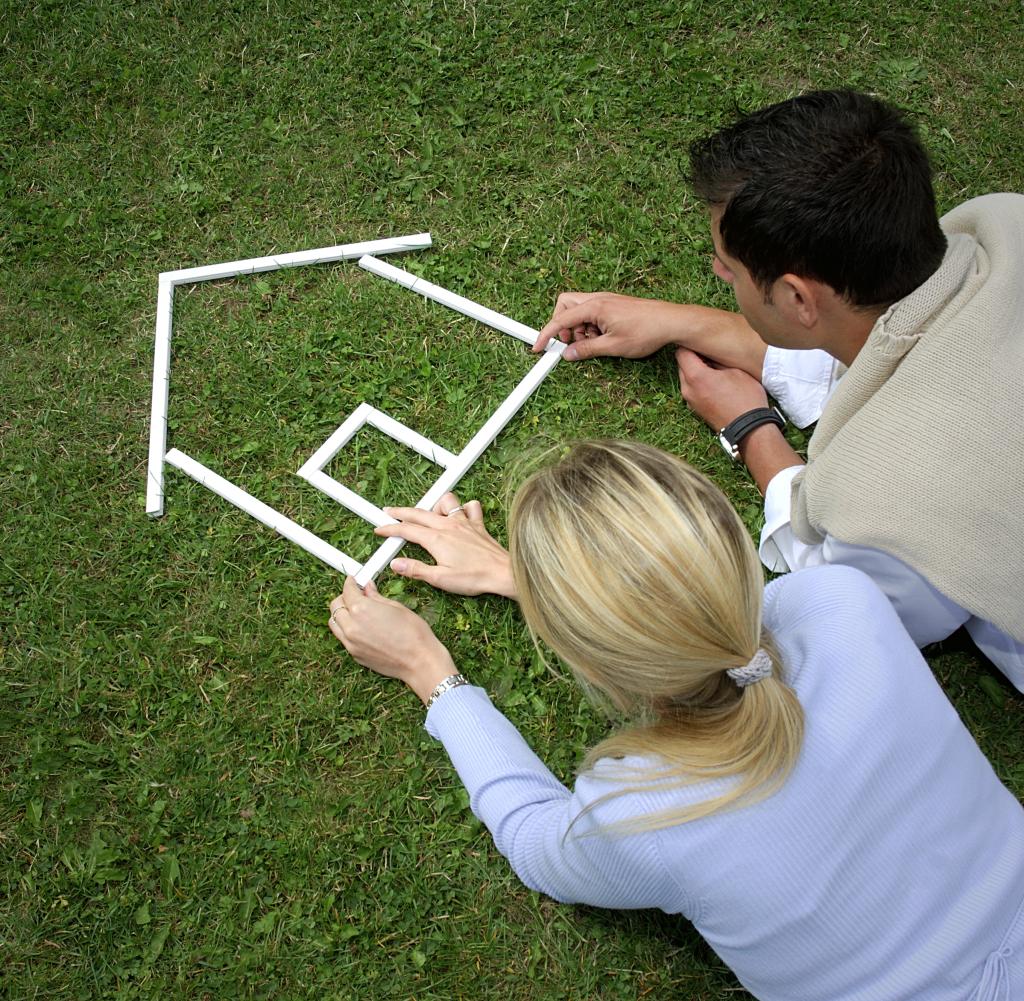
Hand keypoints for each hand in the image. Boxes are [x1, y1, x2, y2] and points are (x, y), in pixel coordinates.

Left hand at [328, 577, 456, 703]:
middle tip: (356, 595)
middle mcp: (351, 626)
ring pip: (334, 623)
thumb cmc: (413, 634)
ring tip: (356, 612)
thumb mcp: (396, 607)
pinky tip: (362, 627)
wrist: (419, 661)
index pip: (347, 590)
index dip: (350, 583)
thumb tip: (368, 588)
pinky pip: (343, 638)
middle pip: (335, 606)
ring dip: (341, 614)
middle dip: (344, 597)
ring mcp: (350, 643)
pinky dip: (347, 629)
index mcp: (361, 609)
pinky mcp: (354, 654)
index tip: (353, 581)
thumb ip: (376, 597)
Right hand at [375, 492, 516, 598]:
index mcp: (436, 539)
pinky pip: (470, 507)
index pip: (406, 530)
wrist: (503, 573)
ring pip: (445, 502)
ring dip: (434, 505)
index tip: (380, 529)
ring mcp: (464, 522)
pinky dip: (463, 508)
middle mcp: (448, 526)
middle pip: (419, 513)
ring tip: (428, 514)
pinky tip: (460, 515)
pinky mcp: (478, 525)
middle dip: (401, 512)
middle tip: (389, 512)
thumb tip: (396, 564)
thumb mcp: (440, 579)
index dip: (390, 529)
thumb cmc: (475, 577)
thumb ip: (416, 569)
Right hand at [534, 293, 768, 378]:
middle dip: (561, 325)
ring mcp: (605, 300)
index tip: (538, 347)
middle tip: (570, 343)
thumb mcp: (613, 347)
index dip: (546, 335)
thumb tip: (569, 354)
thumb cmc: (647, 331)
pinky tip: (603, 338)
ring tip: (593, 343)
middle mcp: (598, 299)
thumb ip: (587, 350)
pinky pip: (591, 312)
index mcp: (594, 307)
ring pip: (577, 310)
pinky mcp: (612, 305)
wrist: (672, 322)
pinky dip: (590, 326)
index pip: (560, 319)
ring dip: (578, 328)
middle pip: (564, 306)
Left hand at [676, 347, 768, 430]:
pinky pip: (691, 388)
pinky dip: (698, 381)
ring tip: (714, 366)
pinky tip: (715, 381)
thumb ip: (717, 359)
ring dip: (695, 369)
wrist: (749, 428)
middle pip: (681, 364)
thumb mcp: (736, 370)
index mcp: (695, 376)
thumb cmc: (746, 398)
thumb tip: (708, 352)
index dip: (690, 343)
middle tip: (709, 351)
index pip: (681, 352)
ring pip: (685, 376)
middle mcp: (687, 389)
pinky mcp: (694, 408)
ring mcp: (689, 400)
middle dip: (693, 356)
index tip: (701, 339)